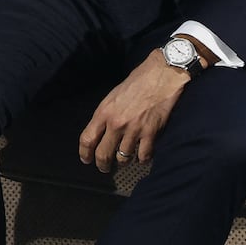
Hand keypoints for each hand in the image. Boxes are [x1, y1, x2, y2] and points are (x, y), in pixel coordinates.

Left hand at [77, 50, 189, 172]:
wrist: (161, 75)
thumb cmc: (137, 82)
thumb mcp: (113, 96)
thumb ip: (106, 114)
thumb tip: (101, 131)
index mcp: (103, 112)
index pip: (87, 139)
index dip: (84, 153)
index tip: (86, 160)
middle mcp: (116, 123)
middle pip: (103, 154)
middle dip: (102, 165)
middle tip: (104, 168)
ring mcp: (134, 130)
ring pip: (123, 158)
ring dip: (123, 161)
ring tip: (125, 159)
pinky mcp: (151, 133)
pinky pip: (143, 156)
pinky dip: (142, 158)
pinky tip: (142, 154)